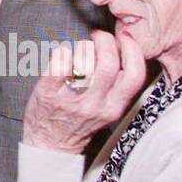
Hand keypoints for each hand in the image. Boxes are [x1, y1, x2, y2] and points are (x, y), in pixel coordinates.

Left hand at [22, 29, 145, 153]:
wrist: (50, 145)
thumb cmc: (79, 122)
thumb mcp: (106, 110)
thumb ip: (116, 87)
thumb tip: (121, 52)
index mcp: (113, 108)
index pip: (134, 76)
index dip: (133, 50)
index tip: (125, 37)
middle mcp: (94, 106)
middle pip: (109, 64)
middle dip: (106, 41)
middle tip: (98, 36)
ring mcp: (71, 101)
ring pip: (84, 63)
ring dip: (83, 47)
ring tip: (80, 48)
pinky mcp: (47, 95)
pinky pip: (58, 66)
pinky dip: (62, 53)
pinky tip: (63, 54)